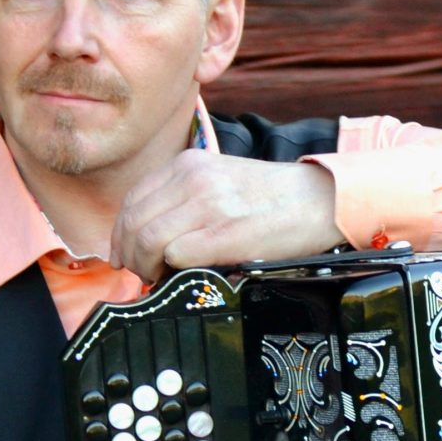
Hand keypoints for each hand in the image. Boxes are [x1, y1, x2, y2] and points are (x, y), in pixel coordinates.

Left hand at [110, 154, 343, 281]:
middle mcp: (193, 179)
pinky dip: (170, 271)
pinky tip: (180, 276)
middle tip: (141, 271)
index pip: (133, 200)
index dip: (121, 233)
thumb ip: (183, 198)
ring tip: (158, 276)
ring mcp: (208, 204)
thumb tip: (146, 237)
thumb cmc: (272, 198)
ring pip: (147, 239)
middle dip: (129, 254)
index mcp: (188, 164)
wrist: (320, 200)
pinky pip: (175, 254)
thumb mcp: (219, 179)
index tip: (124, 253)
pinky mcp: (223, 232)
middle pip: (133, 221)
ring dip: (145, 266)